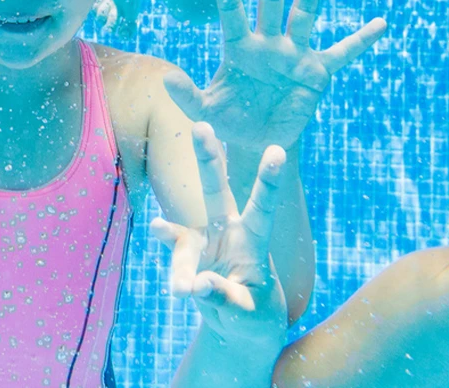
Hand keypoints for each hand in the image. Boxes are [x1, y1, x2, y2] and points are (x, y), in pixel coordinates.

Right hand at [151, 123, 289, 347]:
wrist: (238, 323)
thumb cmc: (254, 314)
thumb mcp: (247, 312)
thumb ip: (225, 297)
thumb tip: (199, 283)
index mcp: (254, 241)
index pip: (262, 207)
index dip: (268, 180)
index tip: (277, 150)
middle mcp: (228, 232)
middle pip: (216, 190)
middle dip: (208, 158)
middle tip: (201, 125)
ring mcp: (204, 242)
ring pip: (184, 233)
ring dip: (175, 248)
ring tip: (184, 291)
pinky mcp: (186, 256)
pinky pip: (171, 254)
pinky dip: (171, 267)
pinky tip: (177, 282)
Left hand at [169, 0, 385, 150]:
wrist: (260, 142)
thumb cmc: (230, 120)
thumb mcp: (205, 113)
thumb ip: (187, 97)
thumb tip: (167, 77)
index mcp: (239, 47)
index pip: (231, 9)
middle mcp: (268, 42)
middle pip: (271, 1)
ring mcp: (295, 54)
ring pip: (304, 14)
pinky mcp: (317, 73)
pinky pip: (342, 54)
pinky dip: (361, 41)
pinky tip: (381, 24)